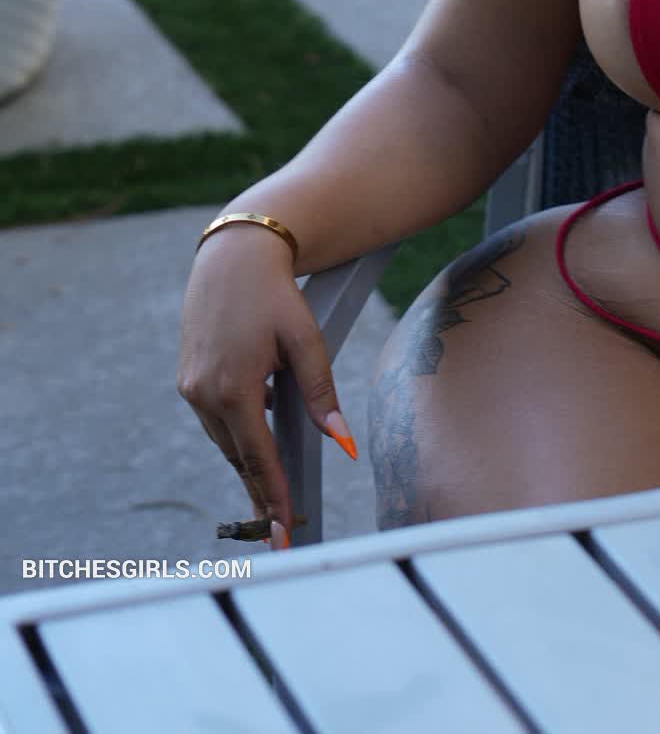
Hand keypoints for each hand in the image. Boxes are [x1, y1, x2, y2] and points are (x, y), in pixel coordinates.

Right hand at [177, 233, 356, 547]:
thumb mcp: (306, 340)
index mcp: (235, 389)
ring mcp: (191, 388)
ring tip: (271, 494)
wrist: (233, 258)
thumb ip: (322, 393)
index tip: (280, 532)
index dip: (273, 497)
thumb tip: (342, 441)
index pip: (259, 458)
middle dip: (259, 492)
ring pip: (225, 440)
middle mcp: (204, 395)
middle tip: (275, 530)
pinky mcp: (187, 379)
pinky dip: (238, 430)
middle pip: (239, 457)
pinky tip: (260, 427)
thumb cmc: (276, 296)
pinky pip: (216, 419)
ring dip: (248, 462)